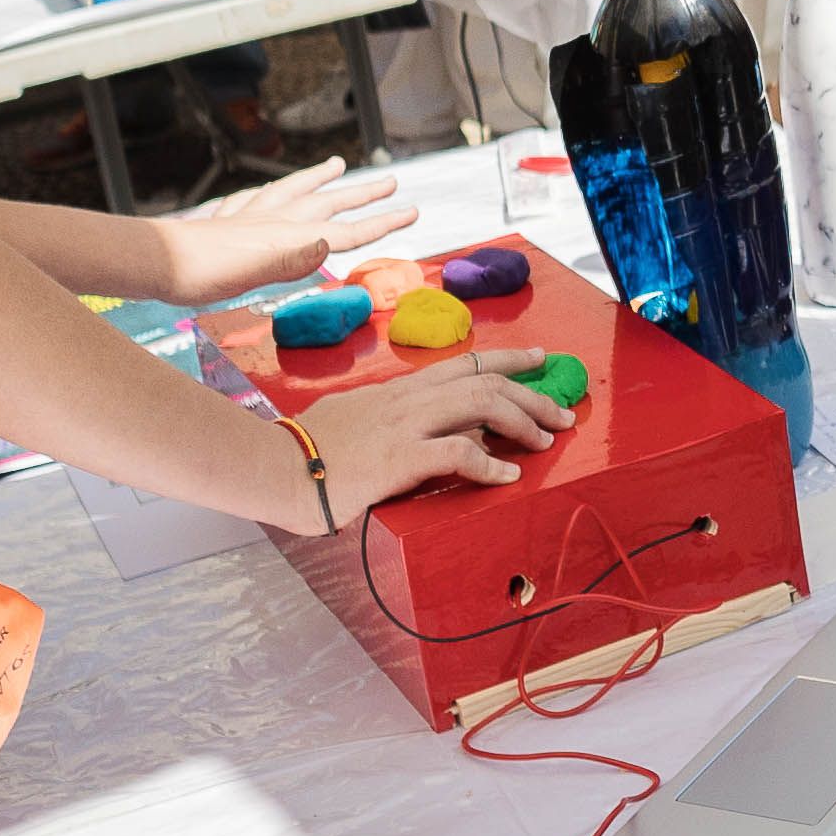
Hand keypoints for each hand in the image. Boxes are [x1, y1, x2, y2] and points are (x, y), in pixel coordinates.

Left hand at [146, 155, 415, 303]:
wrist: (160, 262)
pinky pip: (256, 198)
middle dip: (361, 194)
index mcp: (289, 236)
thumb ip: (294, 258)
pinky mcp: (226, 219)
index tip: (411, 210)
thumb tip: (328, 243)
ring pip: (293, 191)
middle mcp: (275, 220)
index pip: (346, 230)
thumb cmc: (206, 273)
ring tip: (336, 164)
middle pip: (327, 203)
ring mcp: (251, 217)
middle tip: (390, 181)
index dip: (380, 222)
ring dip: (319, 179)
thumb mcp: (255, 271)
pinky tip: (269, 189)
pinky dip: (272, 190)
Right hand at [296, 353, 571, 508]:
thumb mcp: (356, 419)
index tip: (540, 359)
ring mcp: (403, 425)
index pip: (464, 362)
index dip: (508, 359)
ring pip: (481, 406)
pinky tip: (508, 477)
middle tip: (563, 414)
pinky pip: (458, 454)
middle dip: (533, 395)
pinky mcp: (397, 458)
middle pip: (485, 382)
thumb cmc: (309, 450)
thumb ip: (395, 420)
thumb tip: (434, 431)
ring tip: (546, 441)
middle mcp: (407, 399)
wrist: (272, 468)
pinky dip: (490, 464)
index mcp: (398, 389)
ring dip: (523, 422)